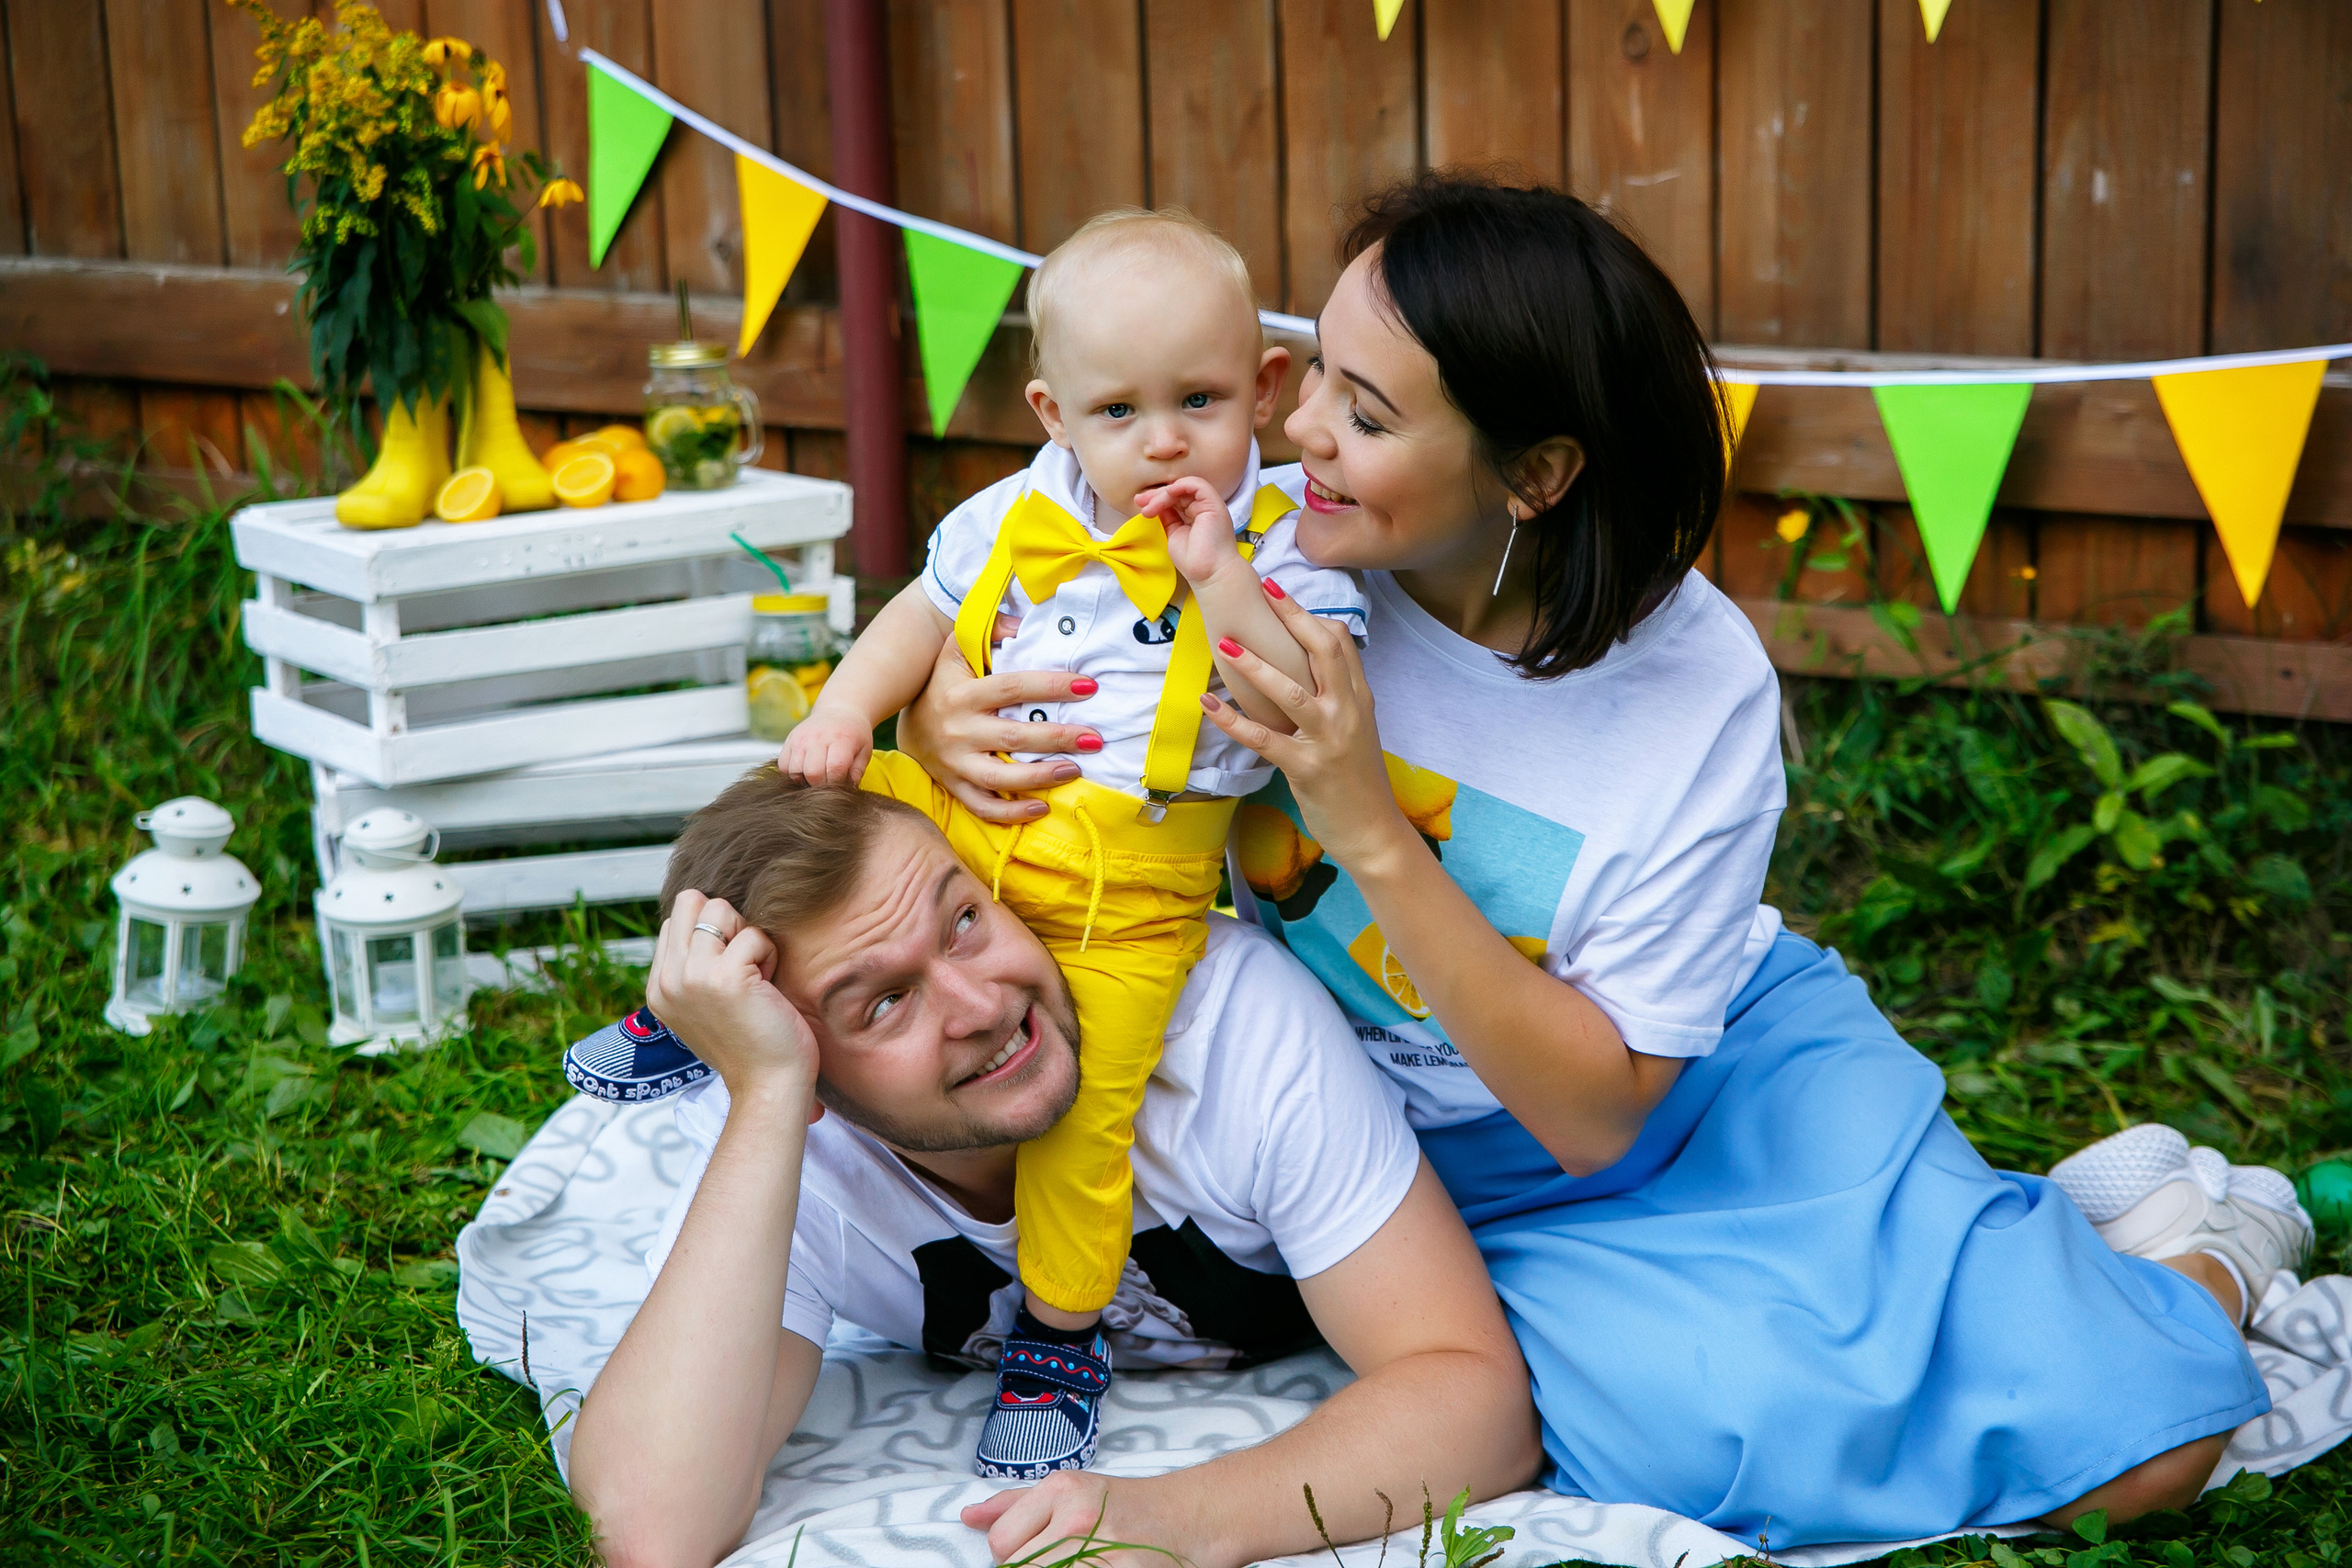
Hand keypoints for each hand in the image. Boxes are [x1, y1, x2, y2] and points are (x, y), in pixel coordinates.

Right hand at [645, 892, 819, 1101]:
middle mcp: (667, 980)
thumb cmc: (748, 1045)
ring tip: (755, 974)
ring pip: (719, 909)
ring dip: (748, 936)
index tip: (729, 972)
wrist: (766, 1086)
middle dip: (726, 922)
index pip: (678, 920)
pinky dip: (769, 954)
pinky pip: (754, 934)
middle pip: (692, 901)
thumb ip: (693, 969)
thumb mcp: (703, 1007)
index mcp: (658, 987)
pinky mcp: (724, 978)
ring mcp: (691, 977)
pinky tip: (767, 988)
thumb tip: (710, 920)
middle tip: (743, 961)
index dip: (713, 934)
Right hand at [780, 704, 873, 786]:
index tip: (840, 786)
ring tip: (816, 777)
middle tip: (827, 783)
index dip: (837, 784)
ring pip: (794, 771)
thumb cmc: (853, 734)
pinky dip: (792, 774)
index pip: (834, 768)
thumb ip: (857, 772)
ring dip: (804, 780)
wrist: (838, 711)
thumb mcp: (864, 751)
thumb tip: (847, 790)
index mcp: (841, 739)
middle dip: (820, 785)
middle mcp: (818, 737)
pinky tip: (804, 771)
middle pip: (813, 773)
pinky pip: (783, 766)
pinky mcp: (788, 741)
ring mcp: (800, 739)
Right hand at [898, 636, 1102, 824]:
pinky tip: (1042, 808)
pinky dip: (1011, 814)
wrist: (903, 722)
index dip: (1051, 686)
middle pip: (1013, 738)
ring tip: (1074, 771)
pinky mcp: (954, 786)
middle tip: (1094, 738)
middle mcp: (958, 731)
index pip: (1013, 687)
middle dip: (1057, 738)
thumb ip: (988, 632)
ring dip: (1040, 778)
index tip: (1088, 687)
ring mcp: (955, 763)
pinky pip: (983, 807)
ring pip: (1000, 778)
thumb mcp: (955, 650)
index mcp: (962, 694)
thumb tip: (1022, 624)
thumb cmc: (942, 682)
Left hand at [962, 1473, 1203, 1567]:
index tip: (1041, 1550)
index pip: (1002, 1544)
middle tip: (1066, 1558)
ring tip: (1081, 1562)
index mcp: (1064, 1491)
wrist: (1191, 1519)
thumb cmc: (1129, 1507)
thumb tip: (969, 1518)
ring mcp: (1101, 1554)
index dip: (1016, 1554)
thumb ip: (1016, 1504)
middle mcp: (1079, 1520)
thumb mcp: (1073, 1489)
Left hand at [1135, 475, 1245, 588]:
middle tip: (1140, 502)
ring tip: (1150, 507)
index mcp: (1196, 515)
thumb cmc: (1194, 561)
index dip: (1157, 498)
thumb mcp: (1174, 534)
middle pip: (1178, 491)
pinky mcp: (1214, 504)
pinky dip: (1180, 486)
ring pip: (1184, 487)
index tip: (1141, 506)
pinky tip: (1167, 494)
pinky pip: (1197, 485)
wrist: (1209, 574)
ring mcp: (1210, 505)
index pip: (1176, 498)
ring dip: (1164, 494)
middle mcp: (1204, 508)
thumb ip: (1168, 517)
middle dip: (1156, 494)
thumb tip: (1153, 504)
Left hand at [1200, 583, 1416, 872]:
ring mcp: (1327, 740)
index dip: (1308, 614)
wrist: (1374, 831)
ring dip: (1255, 666)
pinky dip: (1233, 721)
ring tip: (1225, 644)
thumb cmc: (1358, 780)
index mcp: (1359, 699)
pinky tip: (1208, 704)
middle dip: (1290, 617)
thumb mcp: (1356, 729)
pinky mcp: (1306, 769)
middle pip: (1323, 651)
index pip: (1340, 642)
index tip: (1278, 593)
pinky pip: (1264, 739)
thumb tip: (1306, 666)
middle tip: (1259, 592)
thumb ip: (1338, 696)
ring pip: (1291, 691)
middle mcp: (1347, 712)